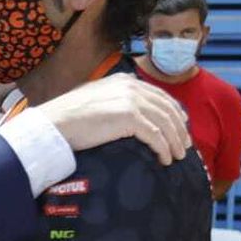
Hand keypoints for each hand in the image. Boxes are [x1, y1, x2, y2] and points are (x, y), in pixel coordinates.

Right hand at [34, 75, 190, 164]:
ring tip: (177, 155)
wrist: (56, 122)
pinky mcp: (130, 118)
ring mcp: (132, 101)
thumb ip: (113, 97)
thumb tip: (126, 105)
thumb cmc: (68, 115)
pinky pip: (156, 136)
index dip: (173, 111)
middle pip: (167, 108)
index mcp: (124, 81)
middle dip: (179, 128)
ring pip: (165, 122)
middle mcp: (131, 87)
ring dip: (174, 141)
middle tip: (185, 144)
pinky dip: (164, 148)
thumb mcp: (94, 97)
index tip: (180, 125)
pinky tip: (164, 159)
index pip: (158, 95)